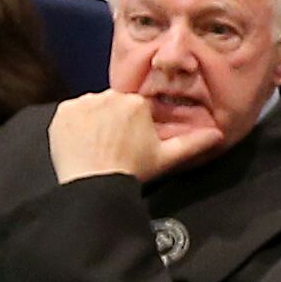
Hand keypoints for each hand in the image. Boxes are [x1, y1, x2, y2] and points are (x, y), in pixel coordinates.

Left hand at [48, 88, 216, 183]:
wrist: (96, 185)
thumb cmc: (131, 171)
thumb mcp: (166, 158)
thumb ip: (193, 143)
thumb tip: (217, 134)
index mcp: (135, 103)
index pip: (134, 108)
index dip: (132, 127)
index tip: (128, 145)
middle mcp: (109, 96)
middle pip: (112, 105)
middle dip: (112, 122)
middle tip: (113, 148)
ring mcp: (83, 103)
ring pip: (91, 108)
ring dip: (93, 122)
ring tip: (96, 147)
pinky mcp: (63, 112)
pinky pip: (70, 113)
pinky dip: (73, 126)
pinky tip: (81, 143)